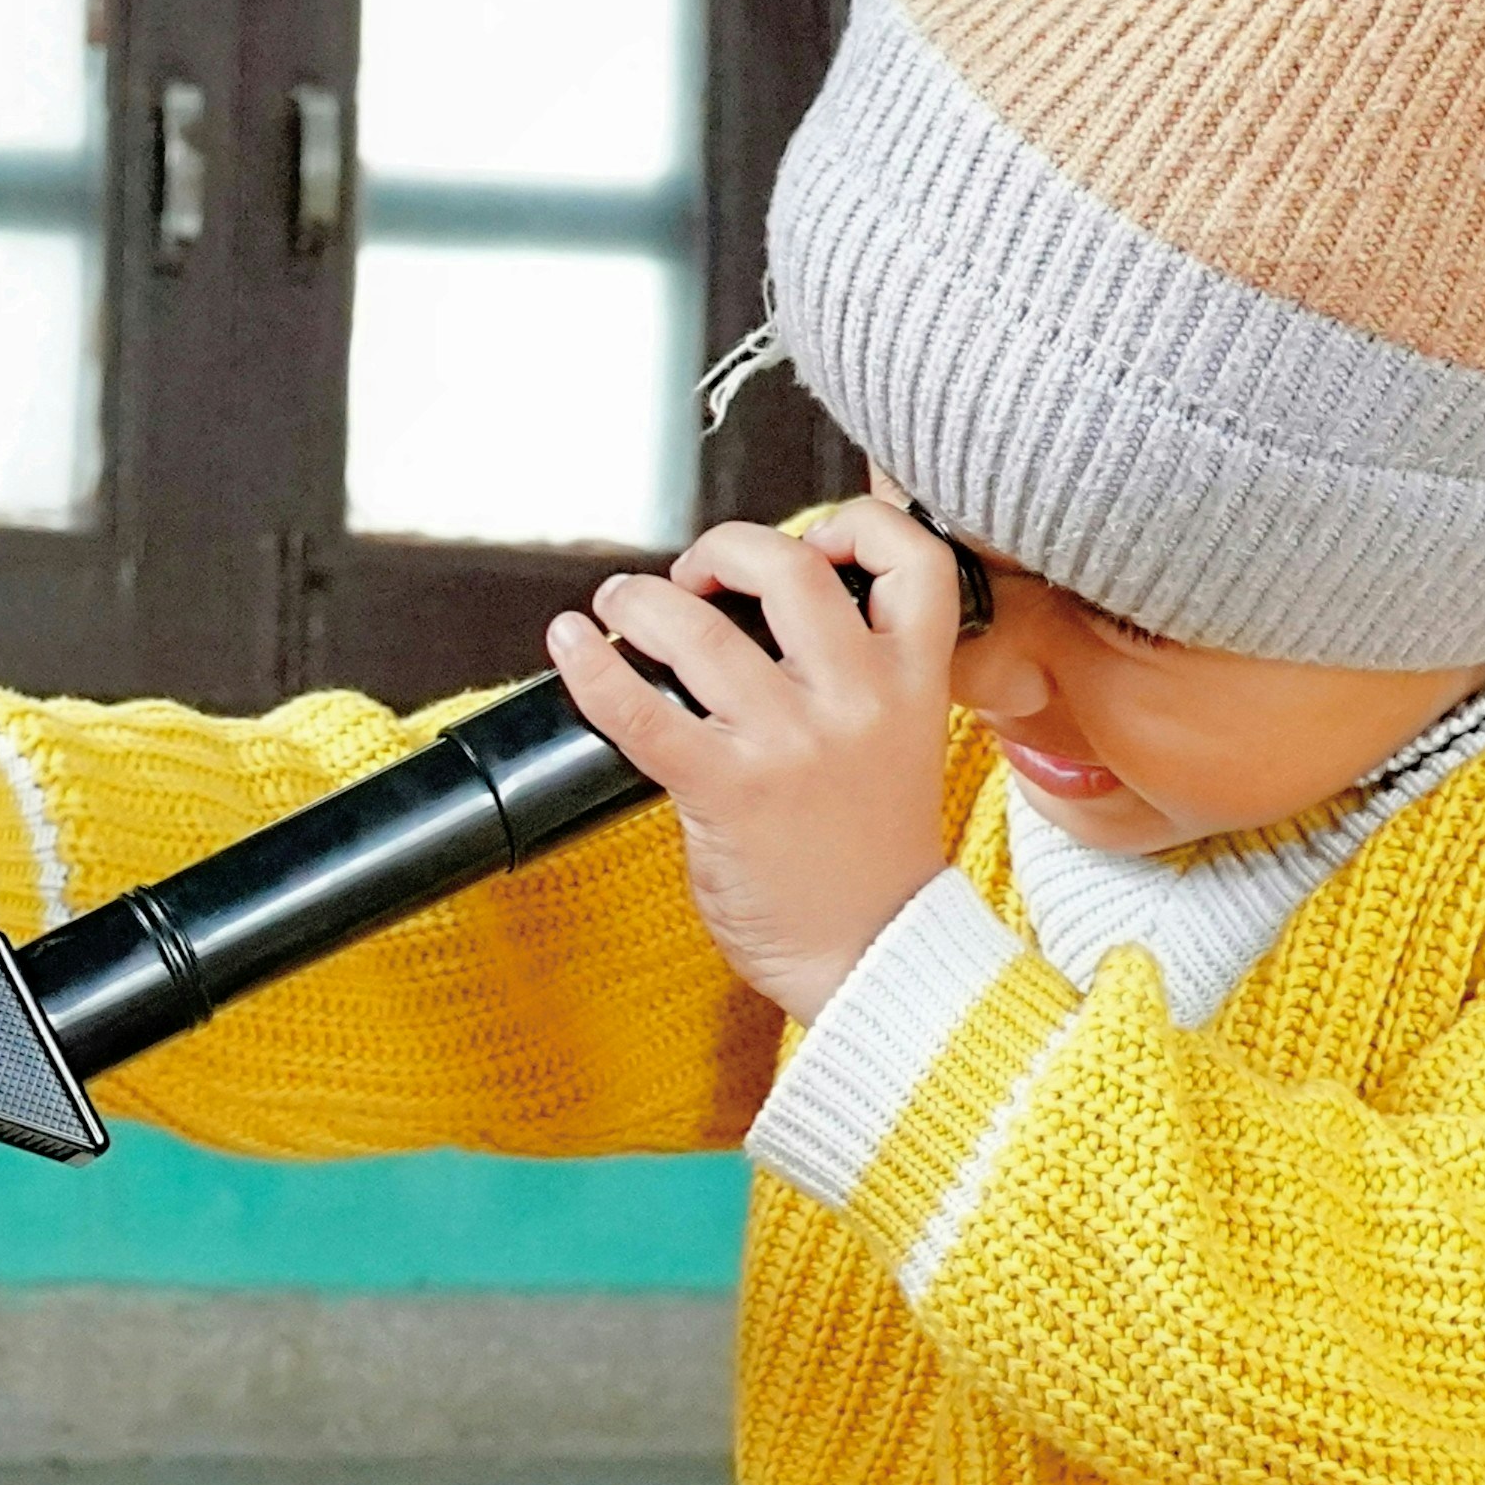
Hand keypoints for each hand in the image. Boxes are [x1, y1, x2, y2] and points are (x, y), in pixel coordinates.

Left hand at [544, 502, 965, 1021]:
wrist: (875, 958)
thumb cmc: (873, 858)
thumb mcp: (901, 742)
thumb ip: (856, 671)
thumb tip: (766, 606)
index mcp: (913, 683)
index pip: (914, 558)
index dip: (857, 526)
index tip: (813, 540)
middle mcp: (857, 700)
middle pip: (788, 567)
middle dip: (722, 551)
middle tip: (692, 578)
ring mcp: (791, 743)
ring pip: (700, 628)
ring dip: (642, 600)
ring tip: (623, 607)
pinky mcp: (726, 790)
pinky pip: (641, 709)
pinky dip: (592, 667)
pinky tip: (570, 643)